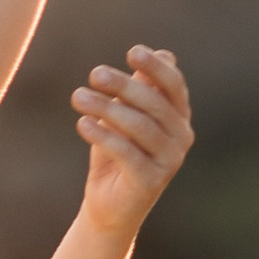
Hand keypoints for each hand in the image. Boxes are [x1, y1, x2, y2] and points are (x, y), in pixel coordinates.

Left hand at [71, 46, 192, 240]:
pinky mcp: (150, 182)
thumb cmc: (116, 153)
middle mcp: (181, 138)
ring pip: (139, 126)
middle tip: (95, 74)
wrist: (108, 205)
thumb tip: (165, 53)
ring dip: (106, 108)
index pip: (173, 85)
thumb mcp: (124, 115)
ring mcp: (169, 161)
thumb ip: (139, 89)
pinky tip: (82, 123)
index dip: (156, 67)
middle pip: (154, 103)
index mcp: (178, 117)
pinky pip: (126, 152)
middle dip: (123, 85)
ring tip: (77, 97)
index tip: (132, 52)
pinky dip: (103, 136)